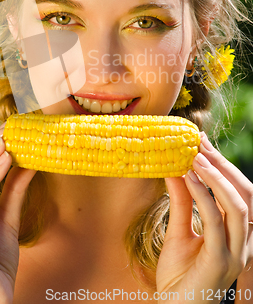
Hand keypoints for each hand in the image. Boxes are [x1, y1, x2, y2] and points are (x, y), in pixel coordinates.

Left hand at [156, 132, 252, 302]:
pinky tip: (188, 179)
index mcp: (236, 234)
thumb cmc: (179, 275)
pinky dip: (203, 196)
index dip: (222, 166)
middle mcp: (242, 242)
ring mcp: (235, 252)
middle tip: (200, 143)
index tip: (202, 142)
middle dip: (223, 166)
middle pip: (244, 194)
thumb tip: (173, 169)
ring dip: (216, 178)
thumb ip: (180, 202)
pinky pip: (215, 222)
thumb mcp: (179, 231)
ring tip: (194, 158)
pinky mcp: (221, 261)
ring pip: (236, 206)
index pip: (237, 192)